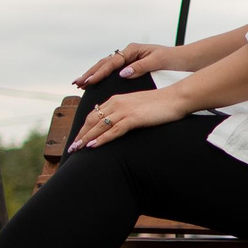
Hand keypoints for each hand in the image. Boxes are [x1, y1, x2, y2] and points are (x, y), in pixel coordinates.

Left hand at [69, 86, 185, 151]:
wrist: (175, 98)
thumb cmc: (160, 104)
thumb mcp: (138, 106)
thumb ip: (125, 112)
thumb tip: (117, 124)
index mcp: (116, 99)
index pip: (94, 114)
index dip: (84, 127)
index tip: (78, 138)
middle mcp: (117, 103)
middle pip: (92, 120)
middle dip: (81, 135)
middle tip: (72, 147)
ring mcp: (124, 110)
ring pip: (99, 126)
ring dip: (86, 138)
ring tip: (77, 149)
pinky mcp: (133, 118)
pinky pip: (113, 130)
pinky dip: (102, 138)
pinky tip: (93, 145)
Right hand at [75, 42, 175, 87]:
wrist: (185, 59)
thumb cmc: (174, 59)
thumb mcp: (159, 61)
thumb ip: (141, 66)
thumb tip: (123, 73)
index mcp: (133, 50)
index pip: (112, 62)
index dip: (100, 72)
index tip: (90, 80)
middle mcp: (129, 53)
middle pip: (105, 63)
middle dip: (91, 73)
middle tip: (77, 83)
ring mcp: (129, 59)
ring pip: (106, 67)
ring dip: (93, 75)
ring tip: (80, 84)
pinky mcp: (131, 66)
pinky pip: (113, 72)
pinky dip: (103, 77)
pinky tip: (94, 84)